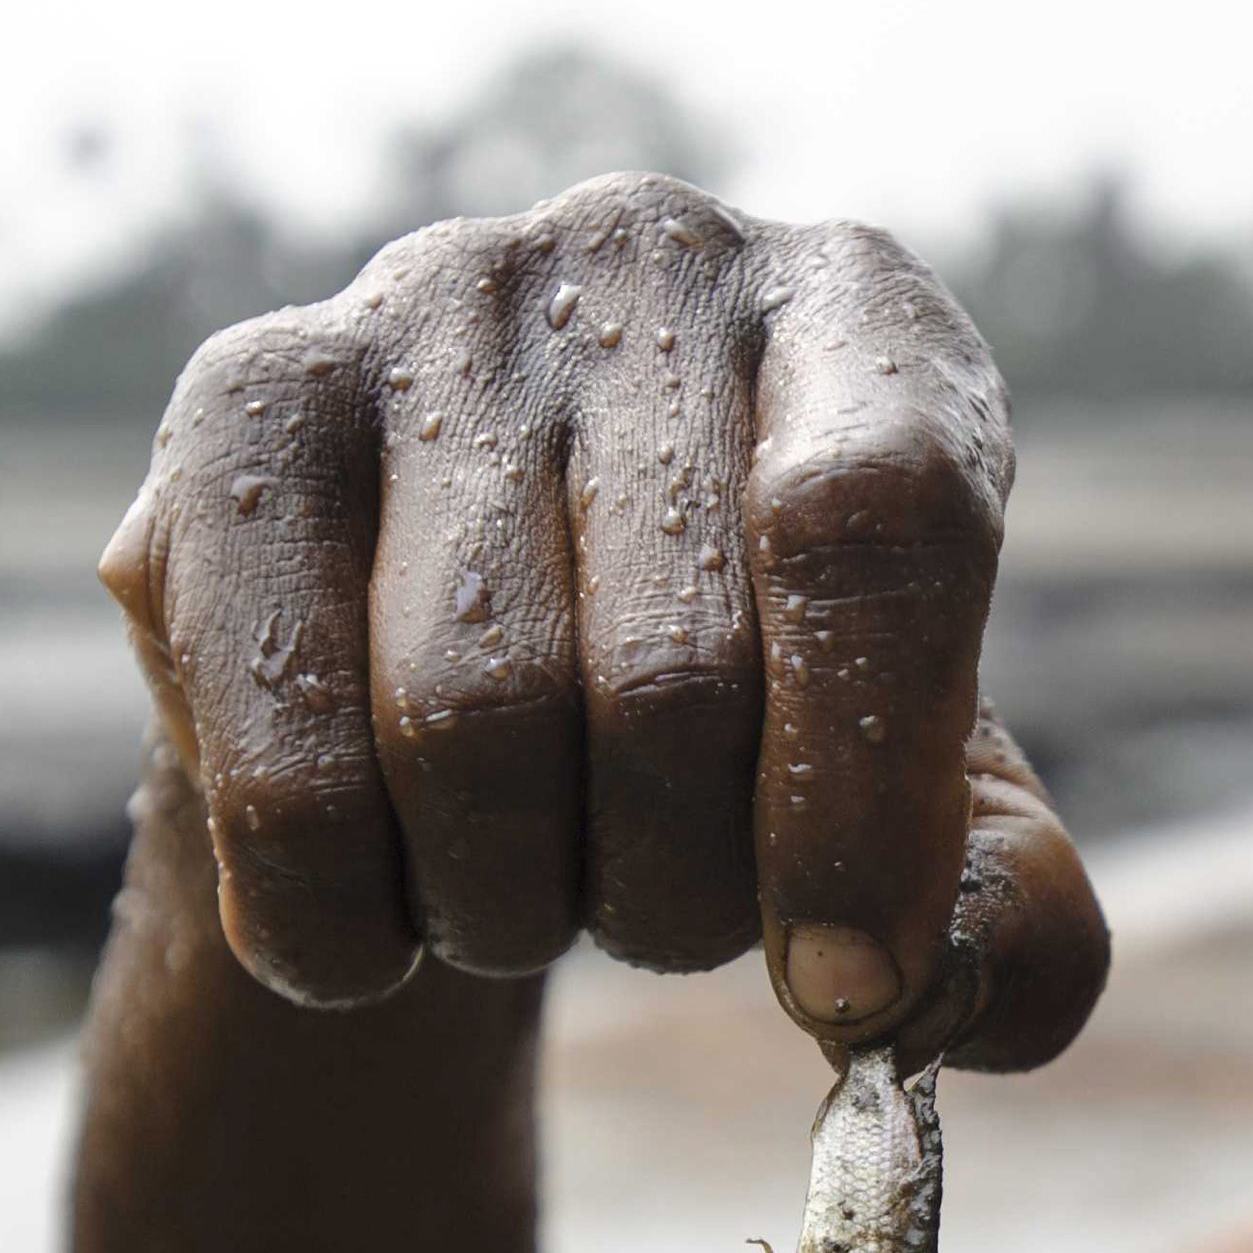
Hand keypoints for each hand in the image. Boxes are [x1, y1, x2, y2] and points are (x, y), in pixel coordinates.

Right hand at [95, 173, 1104, 1064]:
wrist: (460, 654)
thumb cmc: (743, 716)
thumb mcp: (921, 809)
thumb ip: (1011, 914)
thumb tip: (935, 997)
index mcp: (863, 317)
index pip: (879, 523)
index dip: (866, 797)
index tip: (855, 988)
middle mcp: (645, 255)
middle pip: (669, 674)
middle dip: (683, 890)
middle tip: (673, 919)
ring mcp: (425, 306)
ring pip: (466, 722)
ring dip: (515, 905)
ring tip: (533, 884)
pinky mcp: (241, 406)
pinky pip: (278, 758)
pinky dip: (341, 921)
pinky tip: (377, 917)